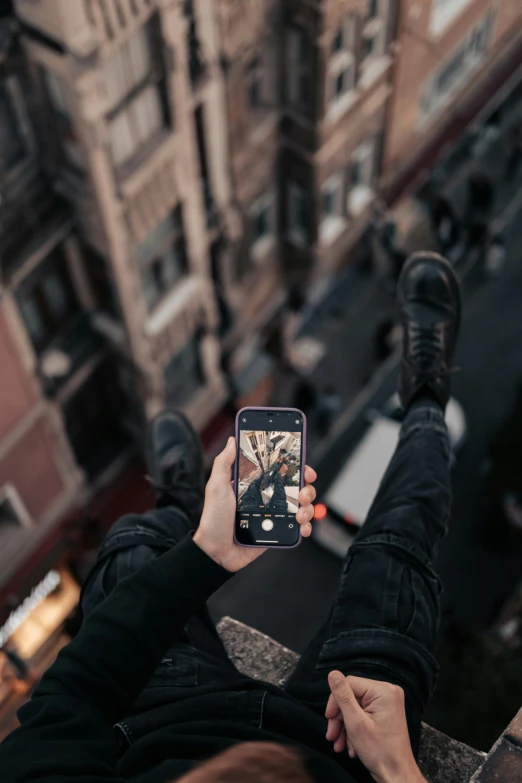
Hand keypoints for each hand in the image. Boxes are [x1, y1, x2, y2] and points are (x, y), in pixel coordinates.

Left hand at [193, 437, 316, 571]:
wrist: (216, 551)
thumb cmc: (214, 519)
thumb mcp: (216, 486)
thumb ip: (224, 463)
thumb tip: (232, 440)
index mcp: (255, 484)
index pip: (280, 470)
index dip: (296, 467)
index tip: (305, 468)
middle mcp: (267, 497)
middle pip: (297, 487)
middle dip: (307, 488)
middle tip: (303, 493)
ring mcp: (274, 514)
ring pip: (302, 506)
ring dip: (308, 508)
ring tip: (301, 514)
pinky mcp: (277, 531)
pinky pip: (297, 527)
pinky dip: (305, 526)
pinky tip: (302, 527)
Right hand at [325, 673, 425, 782]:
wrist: (396, 775)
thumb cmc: (380, 752)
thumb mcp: (355, 722)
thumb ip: (343, 696)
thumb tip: (333, 674)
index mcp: (383, 691)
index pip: (349, 684)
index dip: (335, 701)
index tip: (329, 718)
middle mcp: (387, 692)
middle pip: (352, 696)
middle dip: (340, 718)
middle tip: (332, 735)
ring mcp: (387, 703)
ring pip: (356, 707)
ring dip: (345, 726)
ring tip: (339, 744)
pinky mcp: (385, 713)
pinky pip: (364, 714)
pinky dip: (354, 729)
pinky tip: (350, 745)